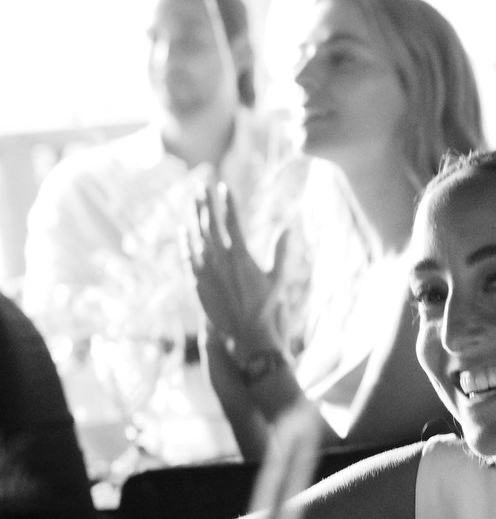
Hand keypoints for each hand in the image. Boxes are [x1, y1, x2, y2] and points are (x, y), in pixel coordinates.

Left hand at [188, 178, 284, 347]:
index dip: (228, 203)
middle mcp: (221, 261)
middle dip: (207, 204)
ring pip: (197, 237)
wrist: (246, 333)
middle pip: (210, 224)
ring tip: (194, 201)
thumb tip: (287, 227)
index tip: (224, 186)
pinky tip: (184, 230)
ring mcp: (207, 271)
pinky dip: (186, 242)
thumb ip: (281, 252)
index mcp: (242, 257)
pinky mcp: (197, 282)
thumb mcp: (279, 279)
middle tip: (203, 186)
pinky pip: (188, 257)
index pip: (232, 222)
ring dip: (195, 217)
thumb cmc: (267, 307)